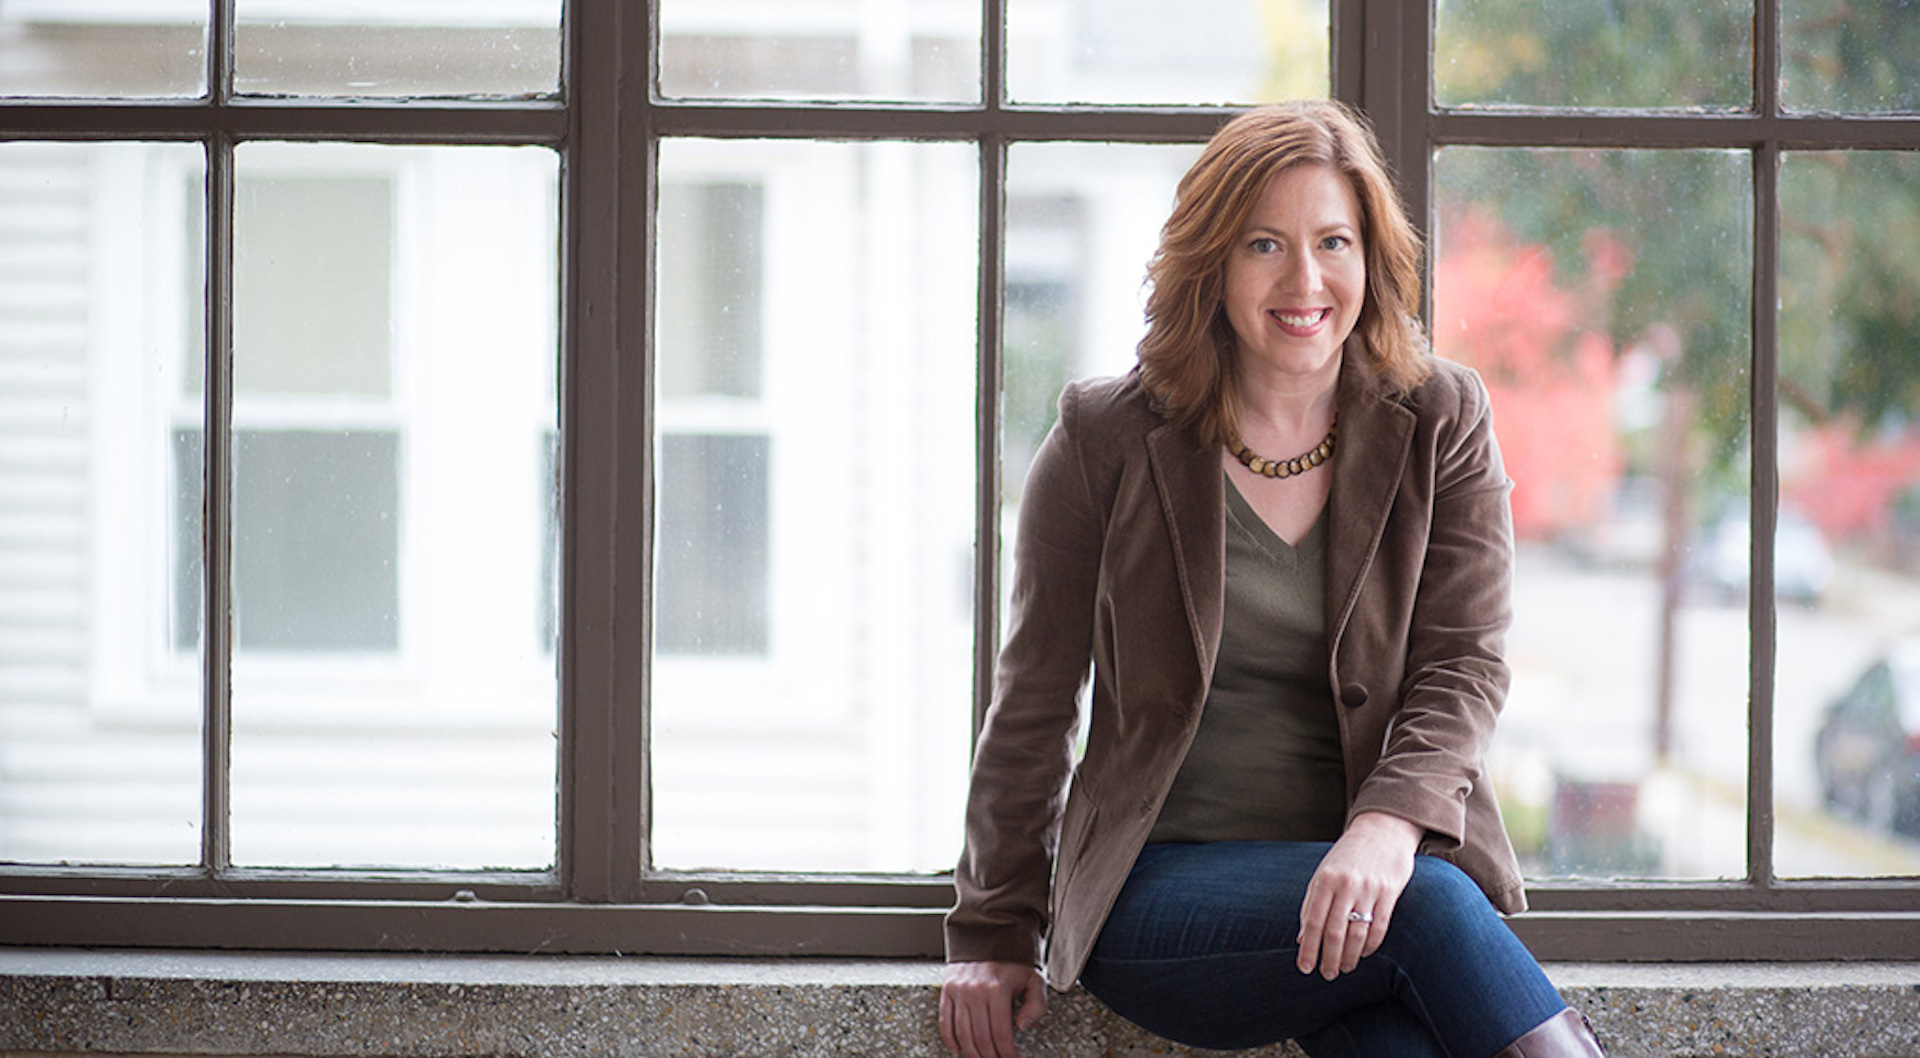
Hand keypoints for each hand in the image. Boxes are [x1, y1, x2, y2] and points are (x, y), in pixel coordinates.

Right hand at [939, 960, 1047, 1057]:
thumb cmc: (1013, 961)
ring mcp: (959, 991)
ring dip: (972, 1053)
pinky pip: (945, 1021)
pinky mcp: (947, 990)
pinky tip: (958, 1051)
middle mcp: (975, 991)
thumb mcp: (1034, 979)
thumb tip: (1022, 1026)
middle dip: (991, 1056)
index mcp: (998, 989)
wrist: (989, 935)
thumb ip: (1036, 1005)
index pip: (1001, 1033)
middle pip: (981, 1038)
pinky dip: (950, 1040)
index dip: (1007, 1053)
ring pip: (963, 1033)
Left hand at [1296, 811, 1420, 979]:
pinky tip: (1363, 954)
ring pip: (1357, 934)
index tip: (1305, 967)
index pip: (1312, 921)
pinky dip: (1370, 946)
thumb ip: (1311, 904)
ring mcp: (1369, 890)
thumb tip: (1301, 938)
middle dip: (1329, 958)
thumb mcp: (1323, 873)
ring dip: (1350, 957)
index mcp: (1324, 880)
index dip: (1308, 948)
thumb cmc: (1347, 856)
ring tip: (1344, 968)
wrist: (1382, 830)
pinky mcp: (1389, 894)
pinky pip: (1379, 928)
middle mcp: (1346, 885)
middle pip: (1334, 932)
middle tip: (1326, 974)